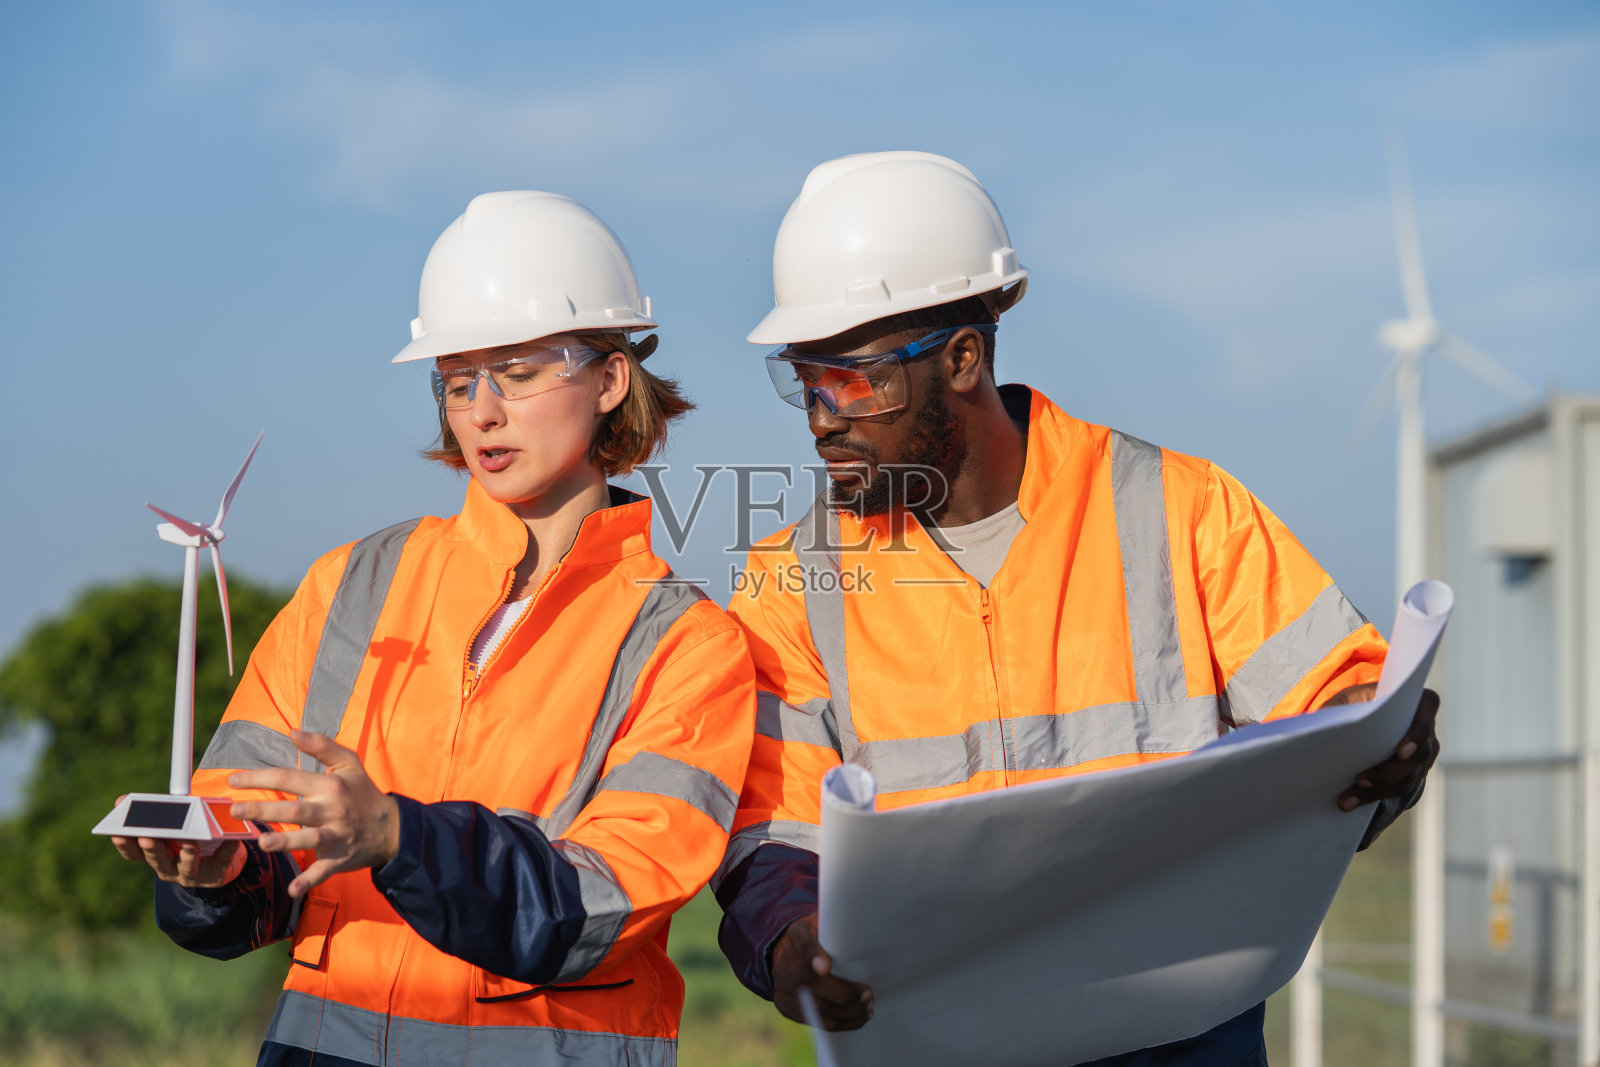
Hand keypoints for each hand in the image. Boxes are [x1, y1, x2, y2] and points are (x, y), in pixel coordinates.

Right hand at [110, 801, 245, 887]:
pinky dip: (226, 850)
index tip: (117, 832)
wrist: (217, 867)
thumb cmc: (189, 840)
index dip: (125, 844)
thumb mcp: (170, 829)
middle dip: (151, 848)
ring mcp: (189, 875)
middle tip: (147, 837)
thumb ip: (154, 814)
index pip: (134, 853)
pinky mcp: (213, 877)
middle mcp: (168, 869)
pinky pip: (220, 862)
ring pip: (186, 865)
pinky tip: (232, 839)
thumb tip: (124, 799)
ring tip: (189, 839)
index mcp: (155, 856)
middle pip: (156, 859)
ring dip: (186, 851)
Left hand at [227, 729, 399, 897]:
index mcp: (330, 785)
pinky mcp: (339, 858)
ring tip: (262, 842)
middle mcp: (332, 810)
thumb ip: (322, 746)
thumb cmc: (362, 792)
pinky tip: (293, 889)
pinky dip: (309, 880)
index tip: (233, 780)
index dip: (260, 777)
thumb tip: (293, 732)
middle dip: (264, 809)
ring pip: (309, 839)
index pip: (290, 778)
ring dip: (286, 842)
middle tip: (236, 810)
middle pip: (295, 810)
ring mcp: (336, 836)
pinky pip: (323, 871)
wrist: (390, 827)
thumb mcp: (349, 762)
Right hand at [771, 912, 873, 1030]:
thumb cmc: (817, 934)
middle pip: (810, 984)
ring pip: (817, 1008)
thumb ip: (839, 926)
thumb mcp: (824, 921)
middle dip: (844, 994)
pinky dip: (842, 1023)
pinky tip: (858, 1017)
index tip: (825, 968)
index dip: (813, 956)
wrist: (784, 949)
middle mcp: (785, 963)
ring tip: (869, 1007)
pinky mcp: (787, 1007)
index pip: (804, 944)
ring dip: (848, 1013)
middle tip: (869, 994)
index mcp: (797, 935)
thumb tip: (866, 929)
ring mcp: (783, 988)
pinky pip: (817, 1022)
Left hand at [1326, 685, 1440, 810]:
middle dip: (1389, 771)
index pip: (1428, 708)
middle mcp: (1426, 729)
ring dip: (1377, 790)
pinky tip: (1350, 801)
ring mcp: (1424, 754)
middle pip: (1419, 754)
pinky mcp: (1414, 773)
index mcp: (1415, 702)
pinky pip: (1398, 788)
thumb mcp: (1347, 699)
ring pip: (1409, 777)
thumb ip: (1343, 708)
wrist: (1365, 718)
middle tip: (1361, 780)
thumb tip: (1322, 728)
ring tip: (1348, 797)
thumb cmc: (1357, 704)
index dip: (1417, 732)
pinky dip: (1373, 795)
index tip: (1400, 752)